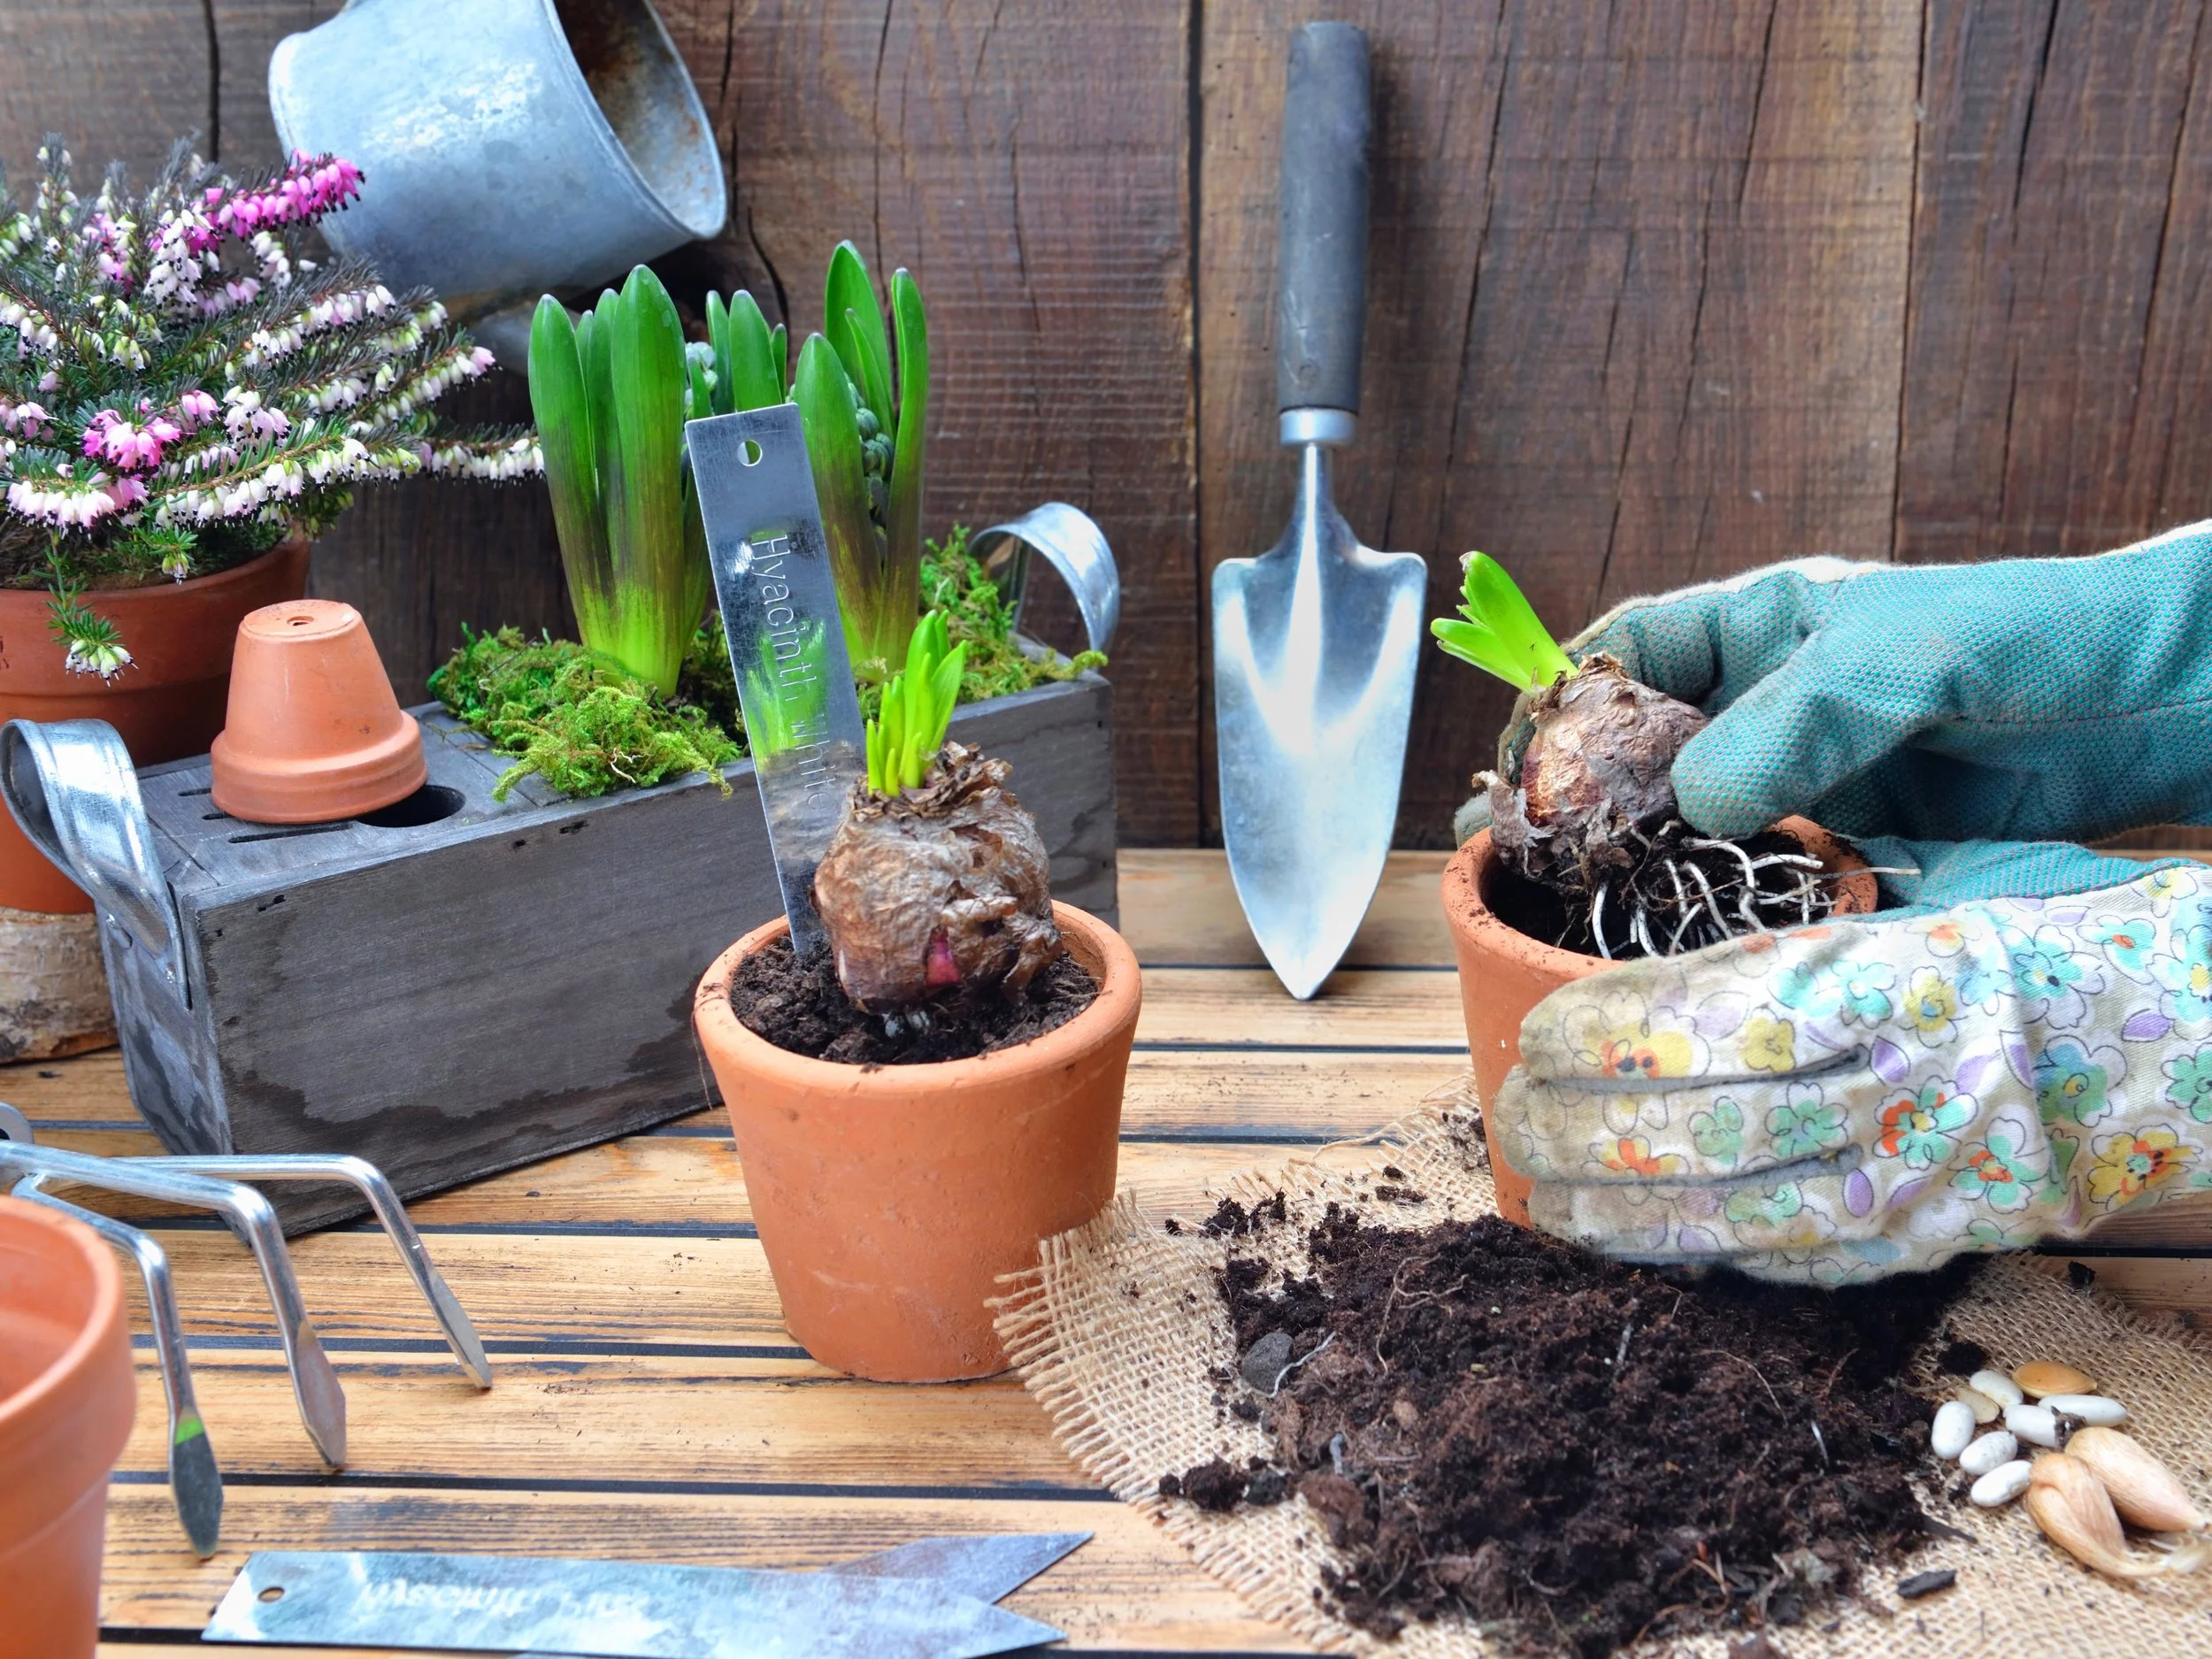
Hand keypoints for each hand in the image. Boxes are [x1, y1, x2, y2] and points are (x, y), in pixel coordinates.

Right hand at [1487, 518, 2211, 903]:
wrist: (2174, 704)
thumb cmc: (2039, 639)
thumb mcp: (1899, 661)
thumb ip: (1793, 724)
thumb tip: (1690, 801)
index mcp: (1766, 627)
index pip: (1630, 651)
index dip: (1563, 697)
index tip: (1519, 759)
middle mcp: (1775, 708)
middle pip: (1644, 751)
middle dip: (1582, 797)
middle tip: (1525, 850)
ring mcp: (1815, 783)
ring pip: (1696, 827)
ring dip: (1644, 866)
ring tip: (1580, 907)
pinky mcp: (1862, 851)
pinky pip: (1769, 883)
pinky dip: (1726, 911)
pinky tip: (1687, 942)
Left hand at [1496, 861, 2211, 1281]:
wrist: (2183, 1037)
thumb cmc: (2038, 942)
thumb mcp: (1917, 904)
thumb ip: (1787, 943)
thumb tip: (1634, 969)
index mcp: (1897, 983)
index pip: (1714, 1023)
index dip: (1604, 1040)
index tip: (1532, 1038)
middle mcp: (1908, 1092)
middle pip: (1708, 1134)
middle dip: (1583, 1136)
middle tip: (1507, 1119)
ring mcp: (1926, 1183)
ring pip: (1740, 1220)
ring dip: (1621, 1217)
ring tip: (1542, 1197)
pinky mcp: (1938, 1242)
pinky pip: (1801, 1266)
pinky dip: (1708, 1258)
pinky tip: (1640, 1242)